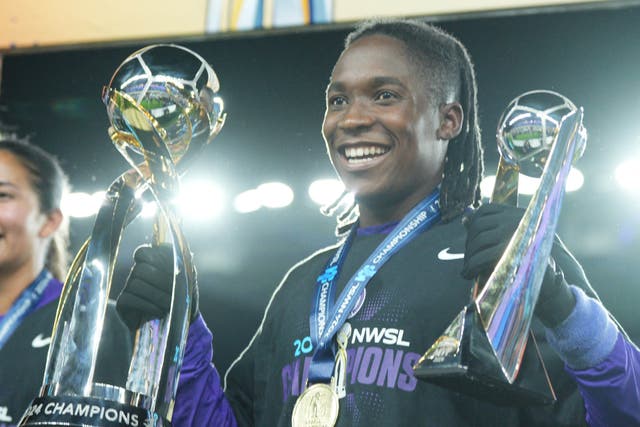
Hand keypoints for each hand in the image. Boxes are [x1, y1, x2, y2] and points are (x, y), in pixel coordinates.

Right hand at [116, 244, 198, 329]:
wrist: (178, 323)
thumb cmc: (183, 297)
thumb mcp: (187, 279)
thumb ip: (182, 264)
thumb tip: (182, 252)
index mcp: (151, 263)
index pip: (143, 252)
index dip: (155, 258)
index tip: (172, 269)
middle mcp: (137, 272)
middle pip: (141, 269)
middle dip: (161, 281)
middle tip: (175, 292)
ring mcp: (128, 287)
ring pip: (136, 284)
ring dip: (156, 296)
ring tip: (170, 305)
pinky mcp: (122, 303)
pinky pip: (130, 298)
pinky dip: (148, 305)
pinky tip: (160, 312)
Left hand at [461, 203, 574, 327]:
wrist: (550, 279)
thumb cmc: (527, 259)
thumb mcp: (511, 238)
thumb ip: (489, 228)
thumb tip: (465, 218)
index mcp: (517, 213)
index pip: (485, 210)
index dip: (472, 225)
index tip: (470, 241)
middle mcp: (516, 220)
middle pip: (478, 226)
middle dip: (469, 245)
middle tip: (468, 260)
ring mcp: (514, 235)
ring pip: (478, 241)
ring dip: (468, 257)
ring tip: (467, 270)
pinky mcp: (512, 253)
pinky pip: (483, 256)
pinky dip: (471, 266)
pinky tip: (469, 273)